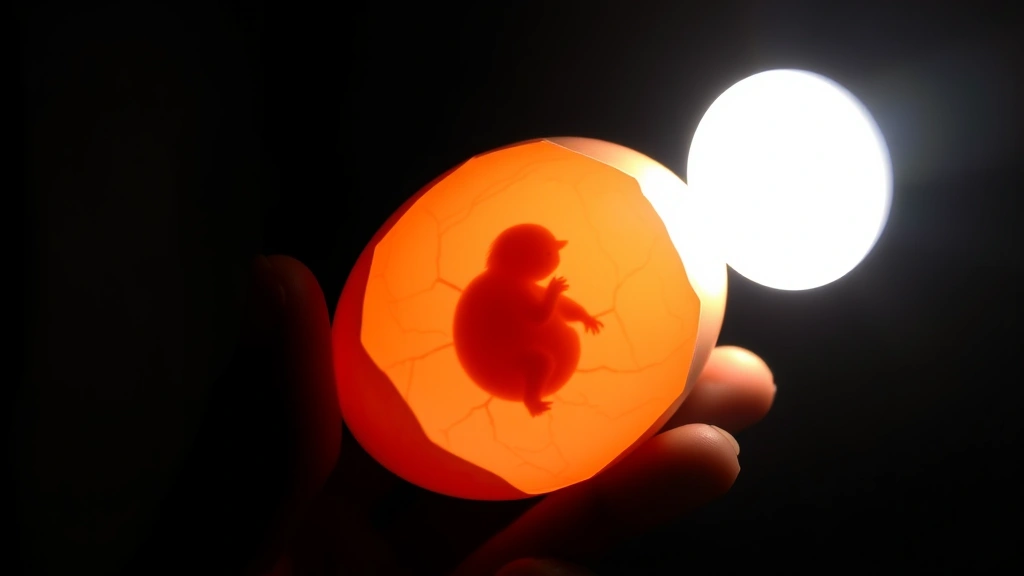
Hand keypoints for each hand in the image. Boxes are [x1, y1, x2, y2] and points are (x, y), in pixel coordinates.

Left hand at [135, 256, 774, 574]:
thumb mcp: (217, 534)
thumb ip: (261, 427)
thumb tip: (276, 273)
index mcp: (340, 468)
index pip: (446, 377)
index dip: (524, 318)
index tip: (600, 271)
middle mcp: (403, 520)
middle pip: (532, 447)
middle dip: (630, 403)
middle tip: (719, 358)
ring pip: (555, 524)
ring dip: (637, 488)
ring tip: (717, 445)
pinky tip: (586, 552)